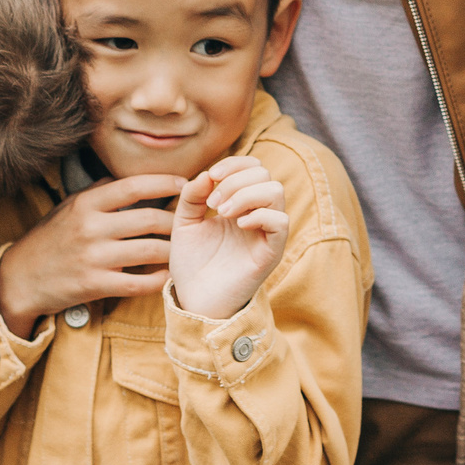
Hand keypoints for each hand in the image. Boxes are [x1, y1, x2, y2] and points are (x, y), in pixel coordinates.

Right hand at [0, 173, 184, 338]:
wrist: (20, 278)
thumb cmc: (50, 239)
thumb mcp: (68, 207)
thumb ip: (98, 192)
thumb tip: (128, 176)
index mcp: (86, 204)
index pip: (133, 186)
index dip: (163, 182)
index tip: (184, 183)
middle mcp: (90, 228)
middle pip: (148, 219)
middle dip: (176, 221)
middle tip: (191, 221)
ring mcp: (93, 258)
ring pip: (149, 251)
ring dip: (172, 250)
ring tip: (184, 248)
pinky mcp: (95, 285)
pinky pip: (138, 283)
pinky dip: (158, 279)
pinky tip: (167, 275)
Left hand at [167, 155, 288, 321]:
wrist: (193, 299)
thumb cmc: (192, 264)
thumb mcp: (184, 222)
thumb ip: (192, 195)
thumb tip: (208, 174)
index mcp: (241, 205)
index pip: (253, 167)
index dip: (234, 164)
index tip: (210, 178)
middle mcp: (257, 216)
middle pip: (265, 174)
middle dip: (235, 180)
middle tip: (213, 204)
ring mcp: (266, 234)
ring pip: (276, 191)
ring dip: (245, 194)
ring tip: (221, 213)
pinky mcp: (270, 253)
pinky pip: (281, 222)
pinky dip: (259, 215)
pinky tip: (237, 225)